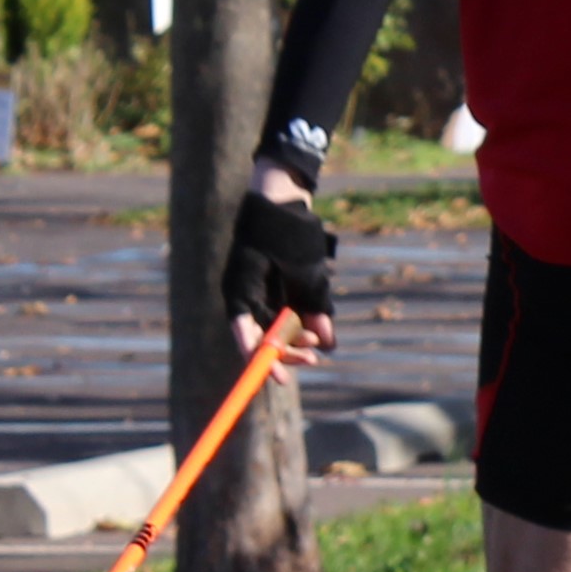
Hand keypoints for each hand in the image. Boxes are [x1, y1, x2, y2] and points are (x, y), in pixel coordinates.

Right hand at [225, 174, 335, 359]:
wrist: (283, 192)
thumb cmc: (289, 228)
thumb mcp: (305, 266)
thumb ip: (315, 302)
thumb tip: (328, 342)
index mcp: (242, 288)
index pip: (245, 334)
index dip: (261, 360)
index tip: (280, 379)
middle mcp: (247, 293)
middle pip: (260, 337)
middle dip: (286, 352)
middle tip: (312, 359)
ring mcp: (259, 290)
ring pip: (275, 328)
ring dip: (295, 339)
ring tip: (319, 342)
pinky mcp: (273, 286)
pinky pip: (285, 314)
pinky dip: (301, 324)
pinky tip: (319, 330)